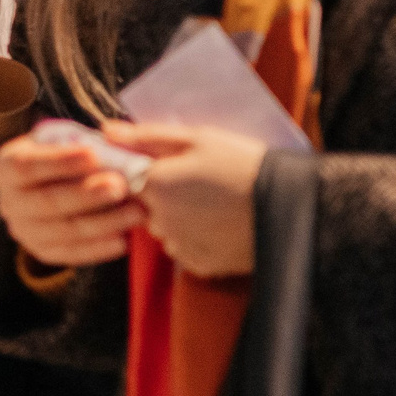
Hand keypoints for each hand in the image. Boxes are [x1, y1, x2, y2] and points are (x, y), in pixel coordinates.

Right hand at [0, 132, 145, 267]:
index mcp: (8, 165)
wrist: (55, 181)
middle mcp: (9, 201)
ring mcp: (24, 230)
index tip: (94, 155)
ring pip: (63, 231)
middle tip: (120, 186)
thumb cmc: (65, 153)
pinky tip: (124, 240)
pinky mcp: (43, 250)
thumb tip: (111, 137)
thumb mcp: (66, 137)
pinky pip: (71, 254)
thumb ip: (84, 139)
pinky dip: (98, 249)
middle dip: (86, 195)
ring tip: (136, 212)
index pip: (28, 166)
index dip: (59, 162)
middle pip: (47, 202)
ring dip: (102, 223)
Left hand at [102, 120, 265, 279]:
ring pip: (165, 230)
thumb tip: (106, 131)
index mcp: (155, 185)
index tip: (169, 169)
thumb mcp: (198, 138)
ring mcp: (178, 245)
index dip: (147, 173)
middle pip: (146, 207)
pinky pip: (186, 250)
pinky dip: (197, 240)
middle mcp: (159, 220)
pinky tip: (221, 225)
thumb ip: (147, 136)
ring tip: (214, 204)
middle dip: (164, 197)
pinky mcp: (198, 265)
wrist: (289, 205)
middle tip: (200, 183)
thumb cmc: (244, 164)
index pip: (127, 180)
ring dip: (179, 220)